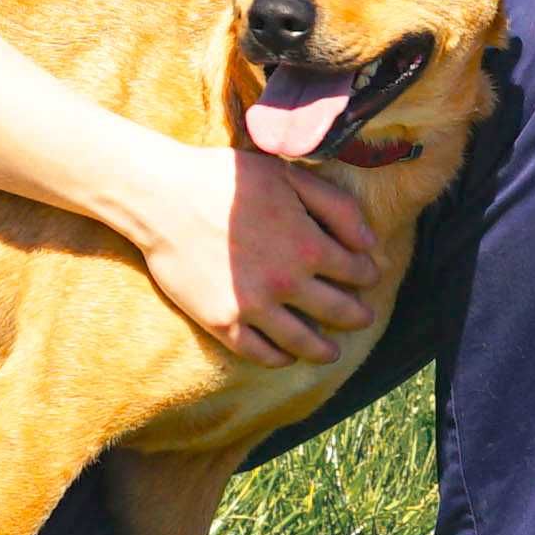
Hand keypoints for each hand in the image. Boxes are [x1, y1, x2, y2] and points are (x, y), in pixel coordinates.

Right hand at [119, 139, 379, 365]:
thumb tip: (371, 245)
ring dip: (324, 350)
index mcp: (309, 246)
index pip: (357, 271)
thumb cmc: (225, 179)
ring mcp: (254, 307)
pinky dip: (279, 358)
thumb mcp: (289, 176)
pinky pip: (259, 353)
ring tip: (331, 352)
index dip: (367, 273)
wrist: (162, 197)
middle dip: (357, 316)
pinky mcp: (222, 322)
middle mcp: (287, 283)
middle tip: (363, 318)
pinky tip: (285, 355)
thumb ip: (337, 207)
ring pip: (303, 342)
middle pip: (339, 312)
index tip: (368, 275)